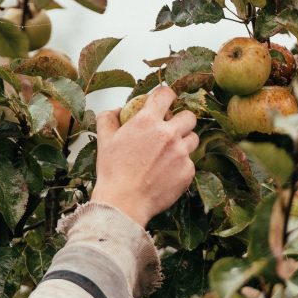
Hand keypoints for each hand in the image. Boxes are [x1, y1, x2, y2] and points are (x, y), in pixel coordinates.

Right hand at [91, 86, 197, 226]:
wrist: (124, 203)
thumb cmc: (112, 172)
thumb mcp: (104, 140)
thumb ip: (108, 118)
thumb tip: (117, 110)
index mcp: (147, 122)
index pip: (166, 94)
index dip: (165, 96)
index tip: (163, 103)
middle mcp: (168, 134)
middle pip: (188, 116)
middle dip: (180, 120)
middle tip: (169, 130)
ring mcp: (181, 153)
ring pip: (193, 139)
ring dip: (183, 142)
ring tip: (168, 153)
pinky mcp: (188, 171)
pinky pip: (190, 162)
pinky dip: (180, 165)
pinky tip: (166, 173)